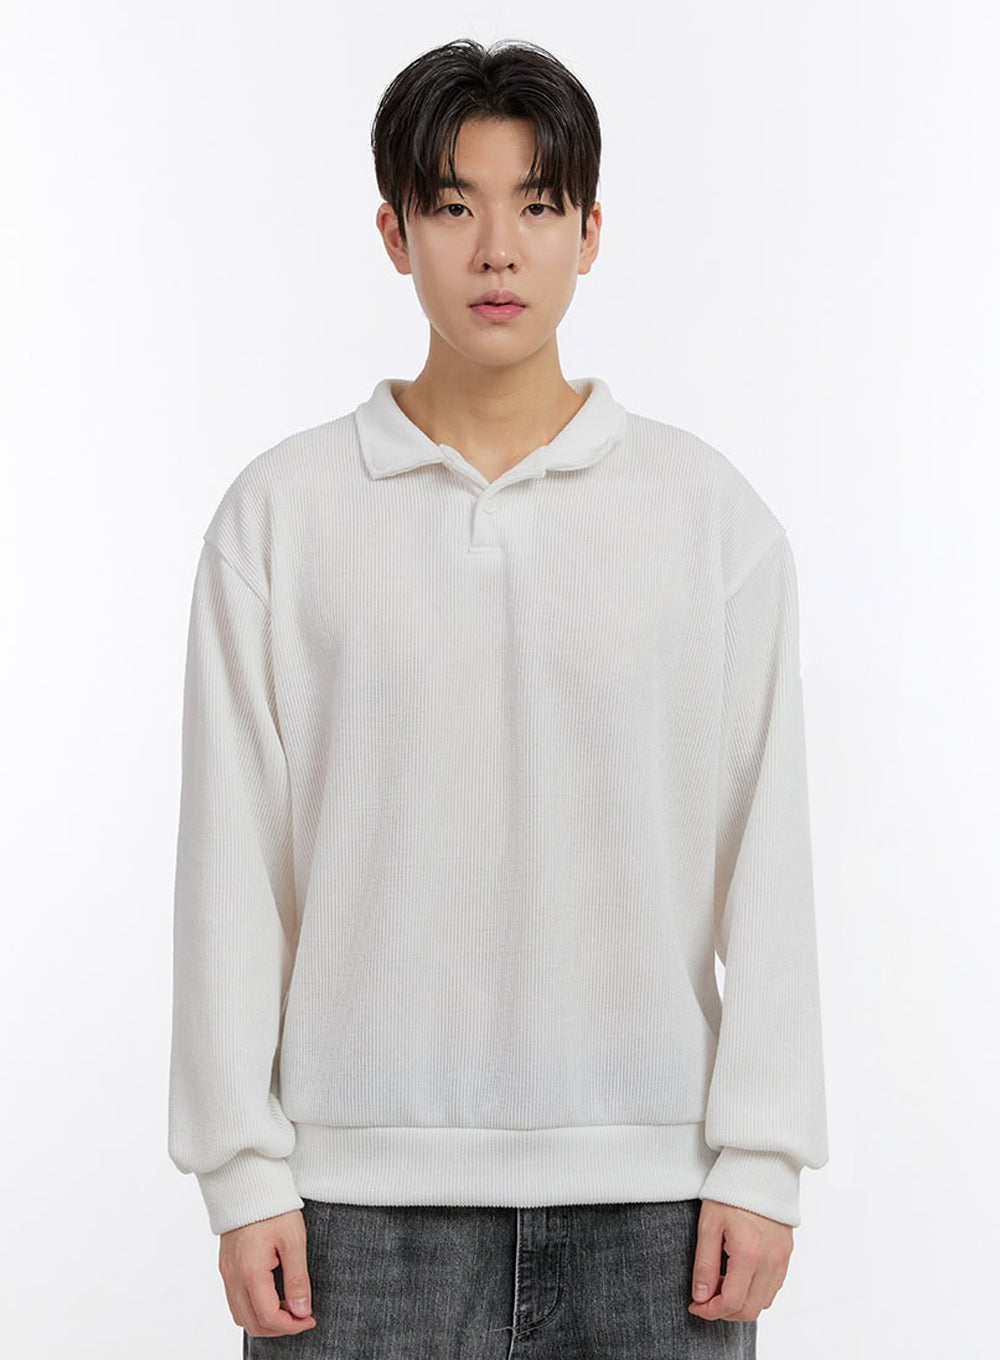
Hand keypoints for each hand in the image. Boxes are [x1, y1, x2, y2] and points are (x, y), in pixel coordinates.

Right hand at [219, 1208, 317, 1336]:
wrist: (248, 1182)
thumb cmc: (273, 1207)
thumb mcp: (293, 1240)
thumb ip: (297, 1279)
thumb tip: (302, 1311)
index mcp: (250, 1271)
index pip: (268, 1317)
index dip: (292, 1326)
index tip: (310, 1319)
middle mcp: (232, 1276)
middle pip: (252, 1323)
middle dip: (279, 1328)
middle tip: (302, 1316)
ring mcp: (225, 1272)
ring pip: (240, 1316)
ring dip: (264, 1320)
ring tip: (289, 1307)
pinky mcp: (225, 1267)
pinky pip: (235, 1301)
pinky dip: (253, 1308)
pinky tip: (272, 1296)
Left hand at [688, 1198, 792, 1321]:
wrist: (758, 1168)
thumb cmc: (730, 1192)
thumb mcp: (709, 1225)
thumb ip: (704, 1264)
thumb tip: (701, 1297)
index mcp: (749, 1254)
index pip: (731, 1302)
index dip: (710, 1311)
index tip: (695, 1305)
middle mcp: (770, 1262)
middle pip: (749, 1310)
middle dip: (724, 1311)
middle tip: (705, 1299)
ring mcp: (782, 1259)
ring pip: (763, 1302)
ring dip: (741, 1303)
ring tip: (720, 1284)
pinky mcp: (787, 1254)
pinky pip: (773, 1287)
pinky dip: (756, 1292)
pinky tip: (738, 1276)